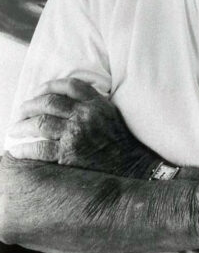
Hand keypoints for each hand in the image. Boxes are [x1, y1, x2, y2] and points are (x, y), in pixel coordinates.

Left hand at [8, 77, 158, 177]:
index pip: (69, 86)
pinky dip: (25, 148)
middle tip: (20, 111)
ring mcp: (75, 134)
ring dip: (22, 125)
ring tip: (14, 129)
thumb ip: (93, 103)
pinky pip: (40, 148)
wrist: (130, 167)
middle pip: (49, 102)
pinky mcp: (68, 154)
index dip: (49, 86)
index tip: (38, 91)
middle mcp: (84, 115)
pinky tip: (17, 149)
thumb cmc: (120, 142)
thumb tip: (69, 98)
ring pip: (40, 123)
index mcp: (96, 103)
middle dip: (30, 105)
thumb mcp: (110, 113)